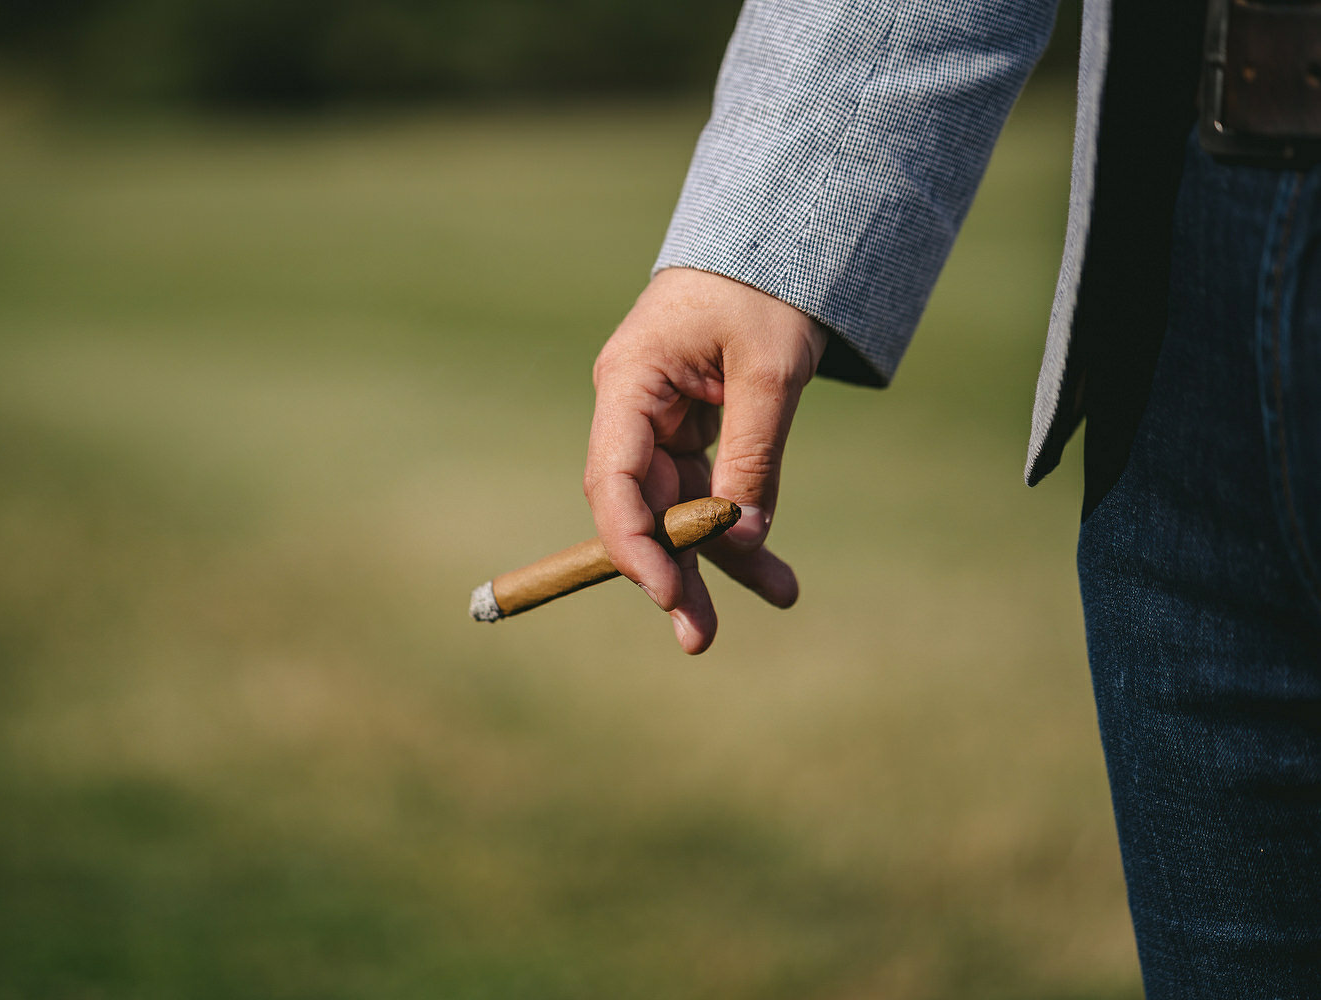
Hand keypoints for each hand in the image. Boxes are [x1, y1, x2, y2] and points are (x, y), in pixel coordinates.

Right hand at [584, 266, 826, 653]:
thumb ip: (753, 455)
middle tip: (698, 637)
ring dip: (718, 560)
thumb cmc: (766, 287)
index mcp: (630, 382)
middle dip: (673, 571)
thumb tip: (742, 539)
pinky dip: (740, 528)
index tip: (666, 592)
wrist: (778, 239)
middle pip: (641, 508)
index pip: (612, 479)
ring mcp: (662, 422)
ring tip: (777, 600)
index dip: (632, 544)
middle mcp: (634, 409)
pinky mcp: (694, 430)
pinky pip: (709, 491)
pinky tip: (772, 573)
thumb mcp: (770, 371)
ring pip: (679, 509)